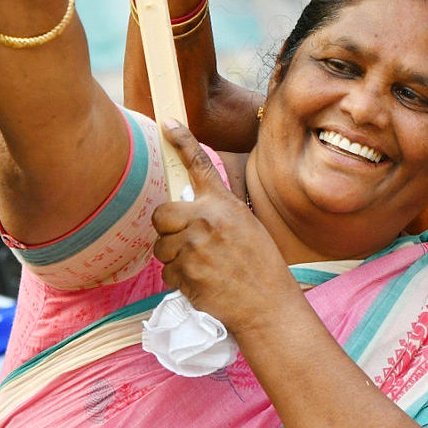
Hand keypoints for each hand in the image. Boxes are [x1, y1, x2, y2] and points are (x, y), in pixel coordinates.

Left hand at [152, 119, 297, 333]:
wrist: (267, 304)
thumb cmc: (260, 265)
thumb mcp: (246, 227)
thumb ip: (217, 214)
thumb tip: (189, 210)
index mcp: (225, 205)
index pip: (200, 166)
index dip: (182, 141)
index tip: (167, 123)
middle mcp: (207, 220)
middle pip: (161, 213)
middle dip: (166, 228)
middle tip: (185, 240)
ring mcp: (193, 247)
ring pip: (160, 246)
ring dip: (174, 258)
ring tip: (203, 267)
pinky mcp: (184, 273)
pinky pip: (166, 272)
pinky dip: (179, 279)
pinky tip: (202, 283)